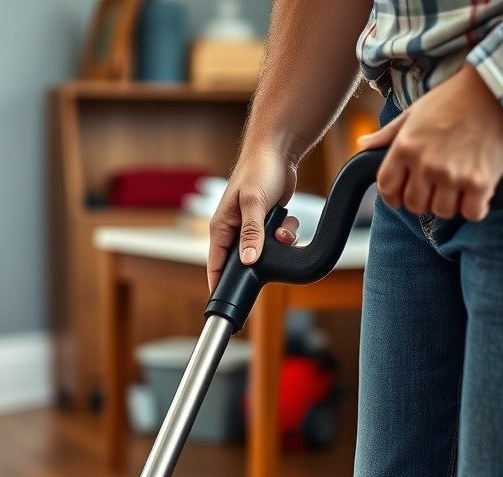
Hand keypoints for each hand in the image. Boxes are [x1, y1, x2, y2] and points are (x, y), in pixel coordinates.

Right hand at [208, 146, 299, 291]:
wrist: (278, 149)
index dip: (219, 284)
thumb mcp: (253, 202)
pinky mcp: (267, 223)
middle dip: (259, 263)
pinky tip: (287, 220)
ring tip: (282, 230)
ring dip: (278, 246)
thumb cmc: (258, 169)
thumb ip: (251, 233)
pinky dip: (286, 233)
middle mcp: (234, 230)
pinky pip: (278, 241)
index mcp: (221, 227)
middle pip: (243, 262)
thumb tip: (247, 261)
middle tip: (270, 262)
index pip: (215, 264)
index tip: (226, 302)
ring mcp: (251, 227)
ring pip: (264, 252)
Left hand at [360, 64, 502, 220]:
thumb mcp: (415, 111)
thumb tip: (363, 144)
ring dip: (450, 204)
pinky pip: (471, 213)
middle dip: (424, 200)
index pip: (387, 189)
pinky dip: (475, 207)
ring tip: (459, 186)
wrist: (499, 86)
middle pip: (414, 205)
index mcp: (405, 147)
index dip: (394, 196)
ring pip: (442, 212)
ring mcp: (452, 175)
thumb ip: (389, 134)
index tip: (404, 194)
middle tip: (437, 187)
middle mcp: (425, 164)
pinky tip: (479, 192)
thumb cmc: (455, 98)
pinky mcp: (480, 182)